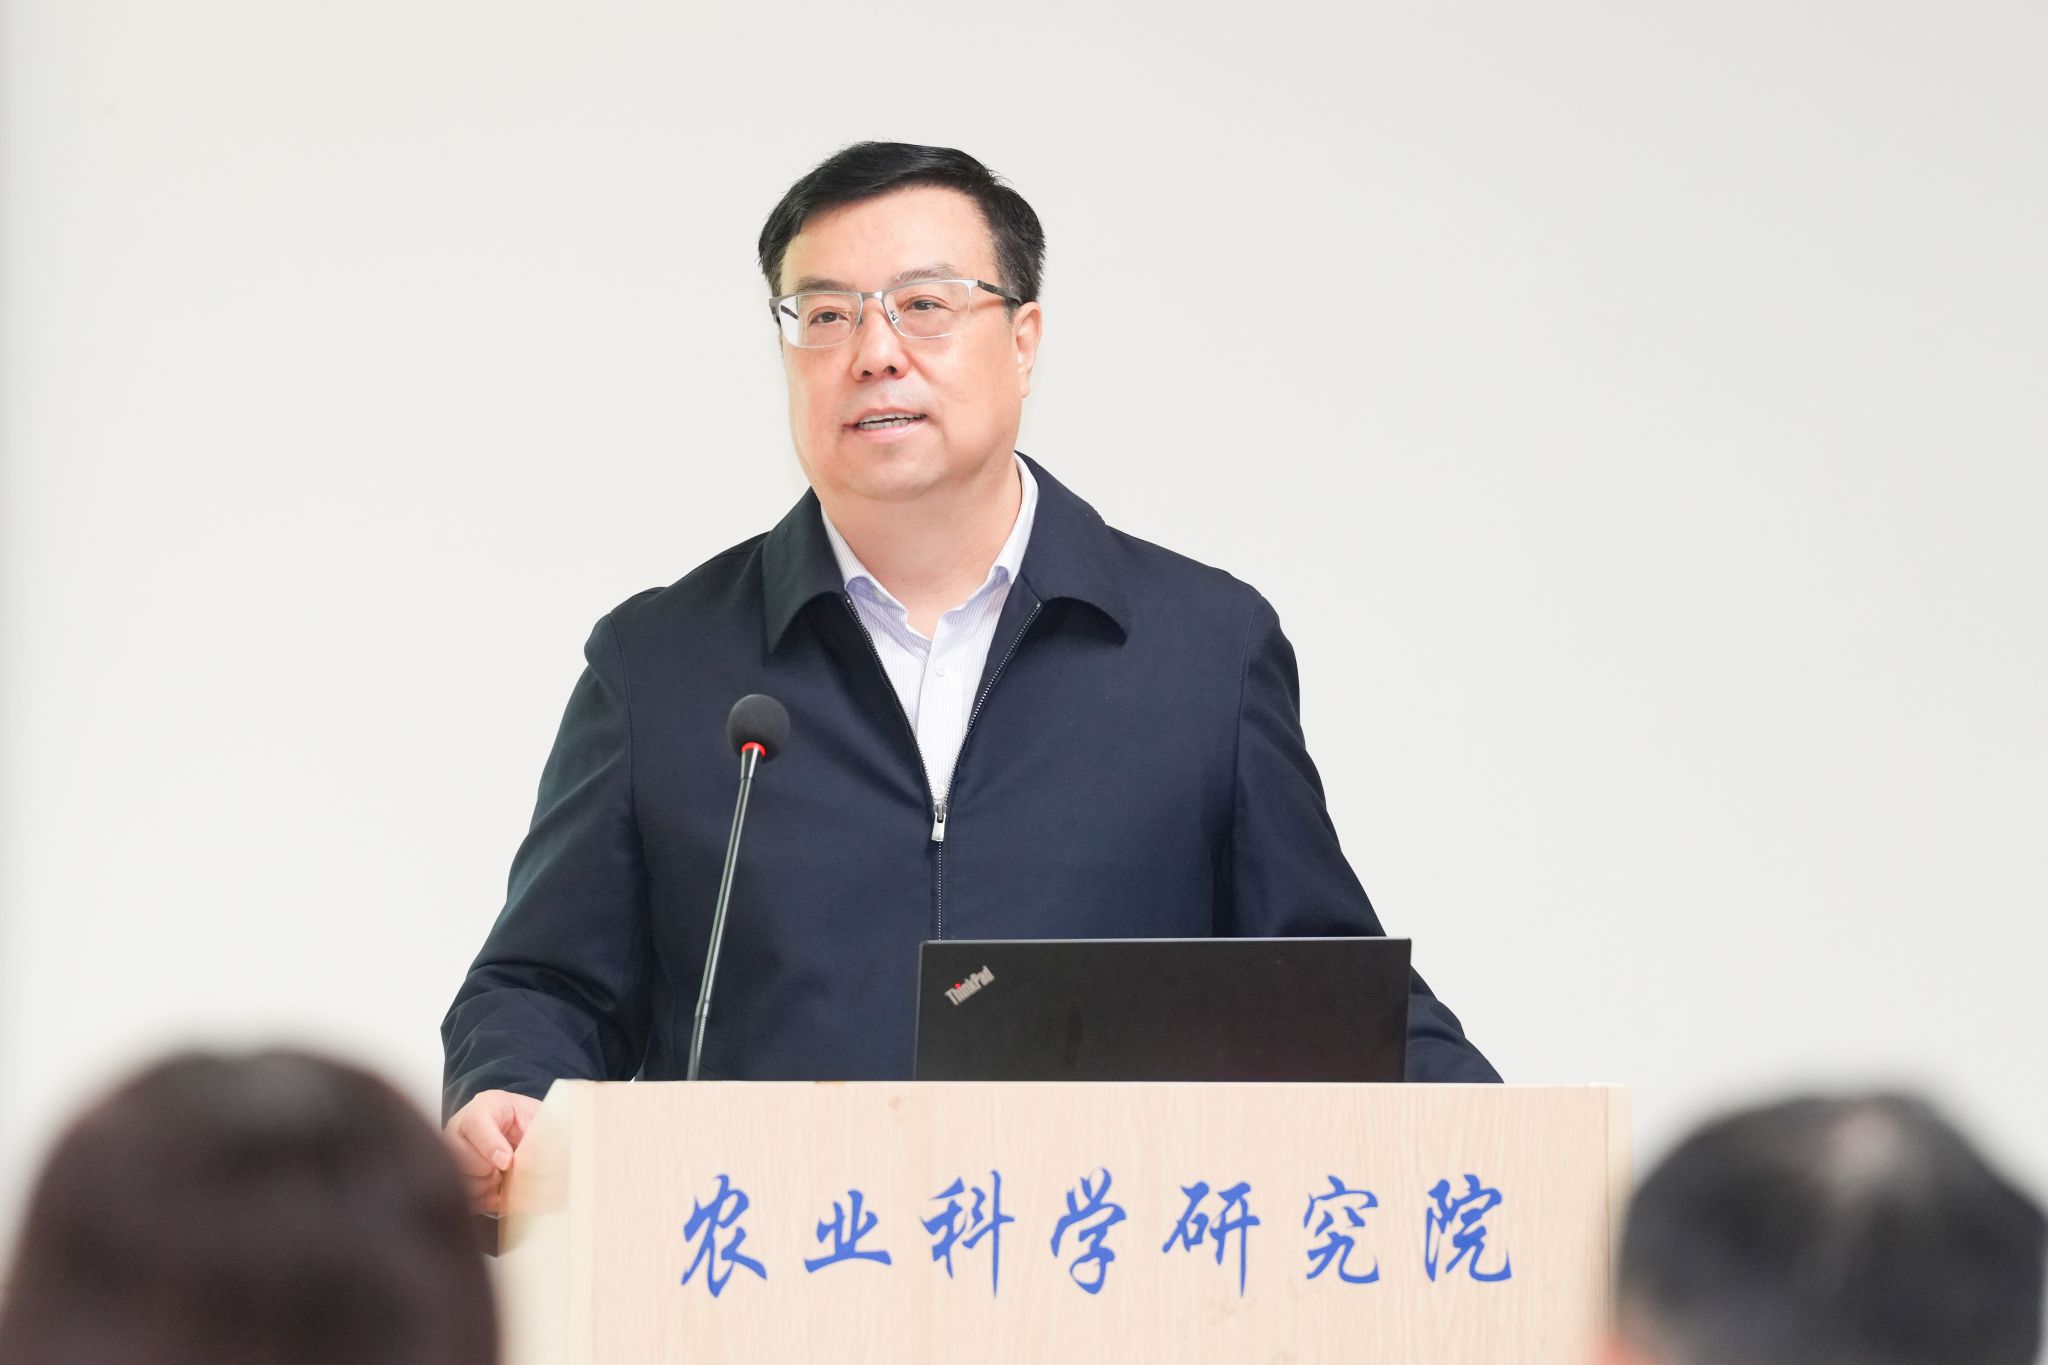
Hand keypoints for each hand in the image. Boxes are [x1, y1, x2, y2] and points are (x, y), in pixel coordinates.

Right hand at [444, 1088, 539, 1214]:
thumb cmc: (524, 1120)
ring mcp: (450, 1152)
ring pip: (459, 1179)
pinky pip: (461, 1195)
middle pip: (462, 1158)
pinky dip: (481, 1199)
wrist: (513, 1126)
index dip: (492, 1146)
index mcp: (483, 1107)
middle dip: (488, 1170)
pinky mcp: (451, 1174)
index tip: (507, 1162)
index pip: (477, 1125)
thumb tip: (554, 1152)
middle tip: (506, 1169)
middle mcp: (459, 1129)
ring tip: (499, 1178)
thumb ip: (542, 1130)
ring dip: (483, 1185)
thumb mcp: (537, 1115)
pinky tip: (495, 1190)